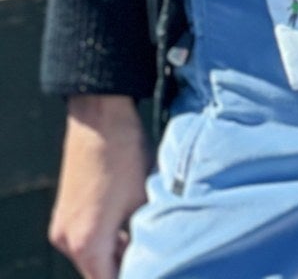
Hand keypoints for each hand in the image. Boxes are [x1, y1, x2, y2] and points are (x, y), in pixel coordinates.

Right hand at [49, 95, 149, 278]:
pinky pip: (85, 237)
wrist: (99, 115)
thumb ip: (142, 235)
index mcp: (87, 244)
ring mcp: (62, 226)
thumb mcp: (142, 199)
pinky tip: (128, 220)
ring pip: (92, 255)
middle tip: (154, 255)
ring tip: (143, 234)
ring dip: (115, 250)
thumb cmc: (123, 153)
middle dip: (125, 264)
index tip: (154, 268)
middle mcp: (67, 241)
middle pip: (98, 271)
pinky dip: (105, 236)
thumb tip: (151, 251)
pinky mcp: (64, 211)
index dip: (135, 274)